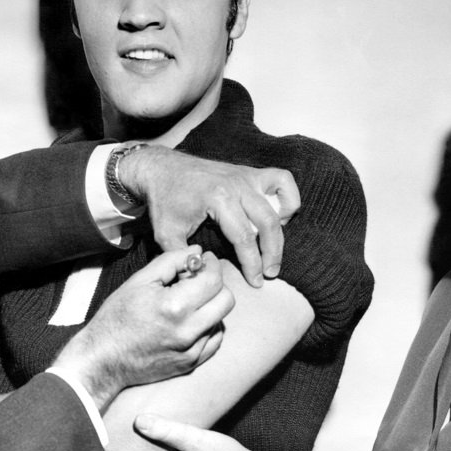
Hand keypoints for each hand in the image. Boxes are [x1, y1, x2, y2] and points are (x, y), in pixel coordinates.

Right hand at [51, 248, 233, 410]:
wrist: (103, 360)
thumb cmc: (116, 318)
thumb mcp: (138, 281)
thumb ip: (171, 261)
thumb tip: (198, 251)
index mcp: (174, 307)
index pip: (213, 280)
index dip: (212, 265)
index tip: (205, 260)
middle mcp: (187, 331)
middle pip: (226, 300)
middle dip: (216, 284)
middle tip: (199, 279)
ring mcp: (191, 351)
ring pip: (222, 319)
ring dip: (211, 306)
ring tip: (189, 302)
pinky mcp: (191, 364)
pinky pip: (214, 340)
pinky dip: (208, 327)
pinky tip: (189, 321)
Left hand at [117, 147, 299, 287]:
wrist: (162, 169)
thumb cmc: (165, 201)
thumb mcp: (167, 233)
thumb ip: (185, 258)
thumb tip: (200, 280)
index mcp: (218, 198)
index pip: (244, 237)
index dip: (252, 263)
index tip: (255, 282)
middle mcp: (237, 184)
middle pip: (267, 223)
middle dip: (271, 253)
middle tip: (269, 273)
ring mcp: (246, 176)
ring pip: (279, 203)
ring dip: (281, 231)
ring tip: (274, 249)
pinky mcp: (250, 173)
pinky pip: (282, 180)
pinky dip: (288, 198)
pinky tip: (279, 217)